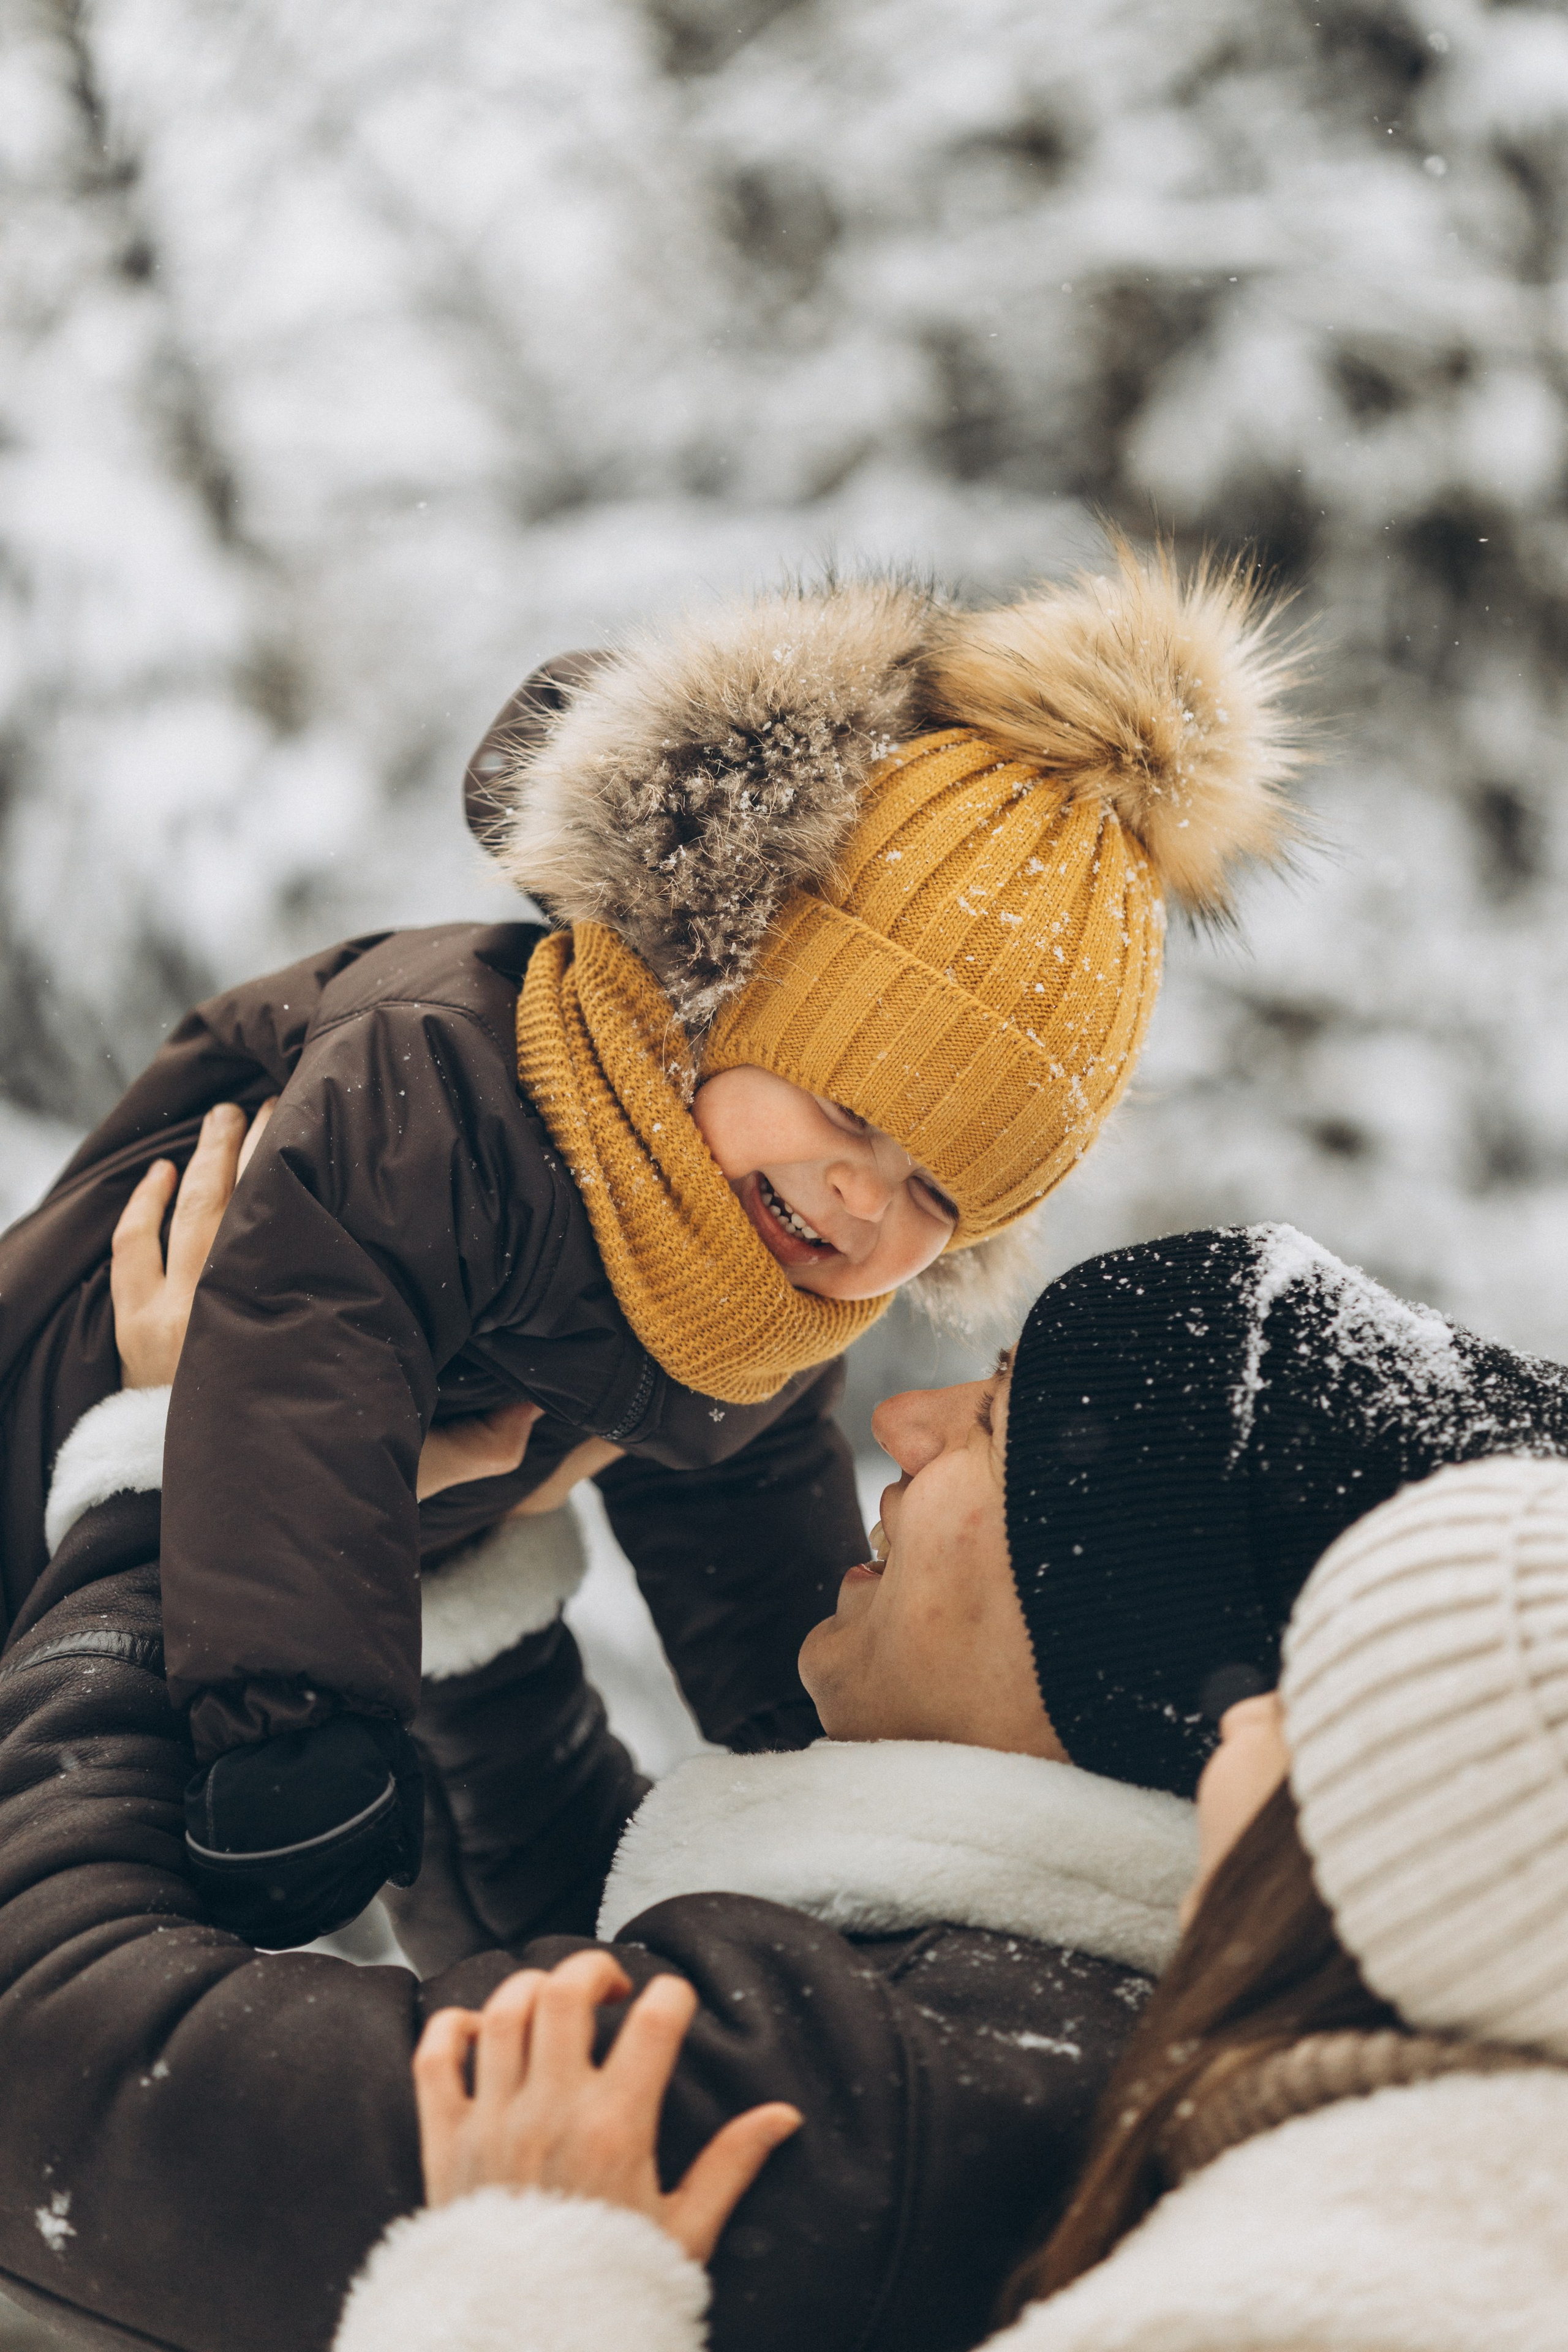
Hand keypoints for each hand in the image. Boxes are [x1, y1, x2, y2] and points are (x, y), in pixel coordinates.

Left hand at [111, 1102, 542, 1494]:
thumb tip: (535, 1415)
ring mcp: (172, 1318)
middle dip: (268, 1136)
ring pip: (192, 1209)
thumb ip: (475, 1448)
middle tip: (288, 1093)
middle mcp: (230, 1305)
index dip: (319, 1162)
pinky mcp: (134, 1334)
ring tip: (231, 1113)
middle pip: (247, 1193)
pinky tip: (157, 1175)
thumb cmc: (311, 1491)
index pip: (310, 1218)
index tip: (342, 1119)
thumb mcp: (405, 1470)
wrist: (209, 1533)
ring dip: (211, 1154)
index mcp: (298, 1321)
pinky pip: (130, 1250)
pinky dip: (141, 1206)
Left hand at [414, 1951, 800, 2262]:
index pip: (653, 2021)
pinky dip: (450, 2027)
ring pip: (501, 2011)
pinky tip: (479, 2029)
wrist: (527, 2341)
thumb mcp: (685, 2232)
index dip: (672, 1994)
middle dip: (594, 1970)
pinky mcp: (445, 2143)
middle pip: (565, 1992)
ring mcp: (491, 2123)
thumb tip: (783, 2115)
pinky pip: (435, 2058)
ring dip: (530, 1988)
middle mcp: (549, 2114)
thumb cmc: (608, 2286)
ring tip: (554, 2002)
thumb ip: (731, 2165)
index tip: (675, 2003)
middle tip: (612, 1989)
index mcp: (614, 2130)